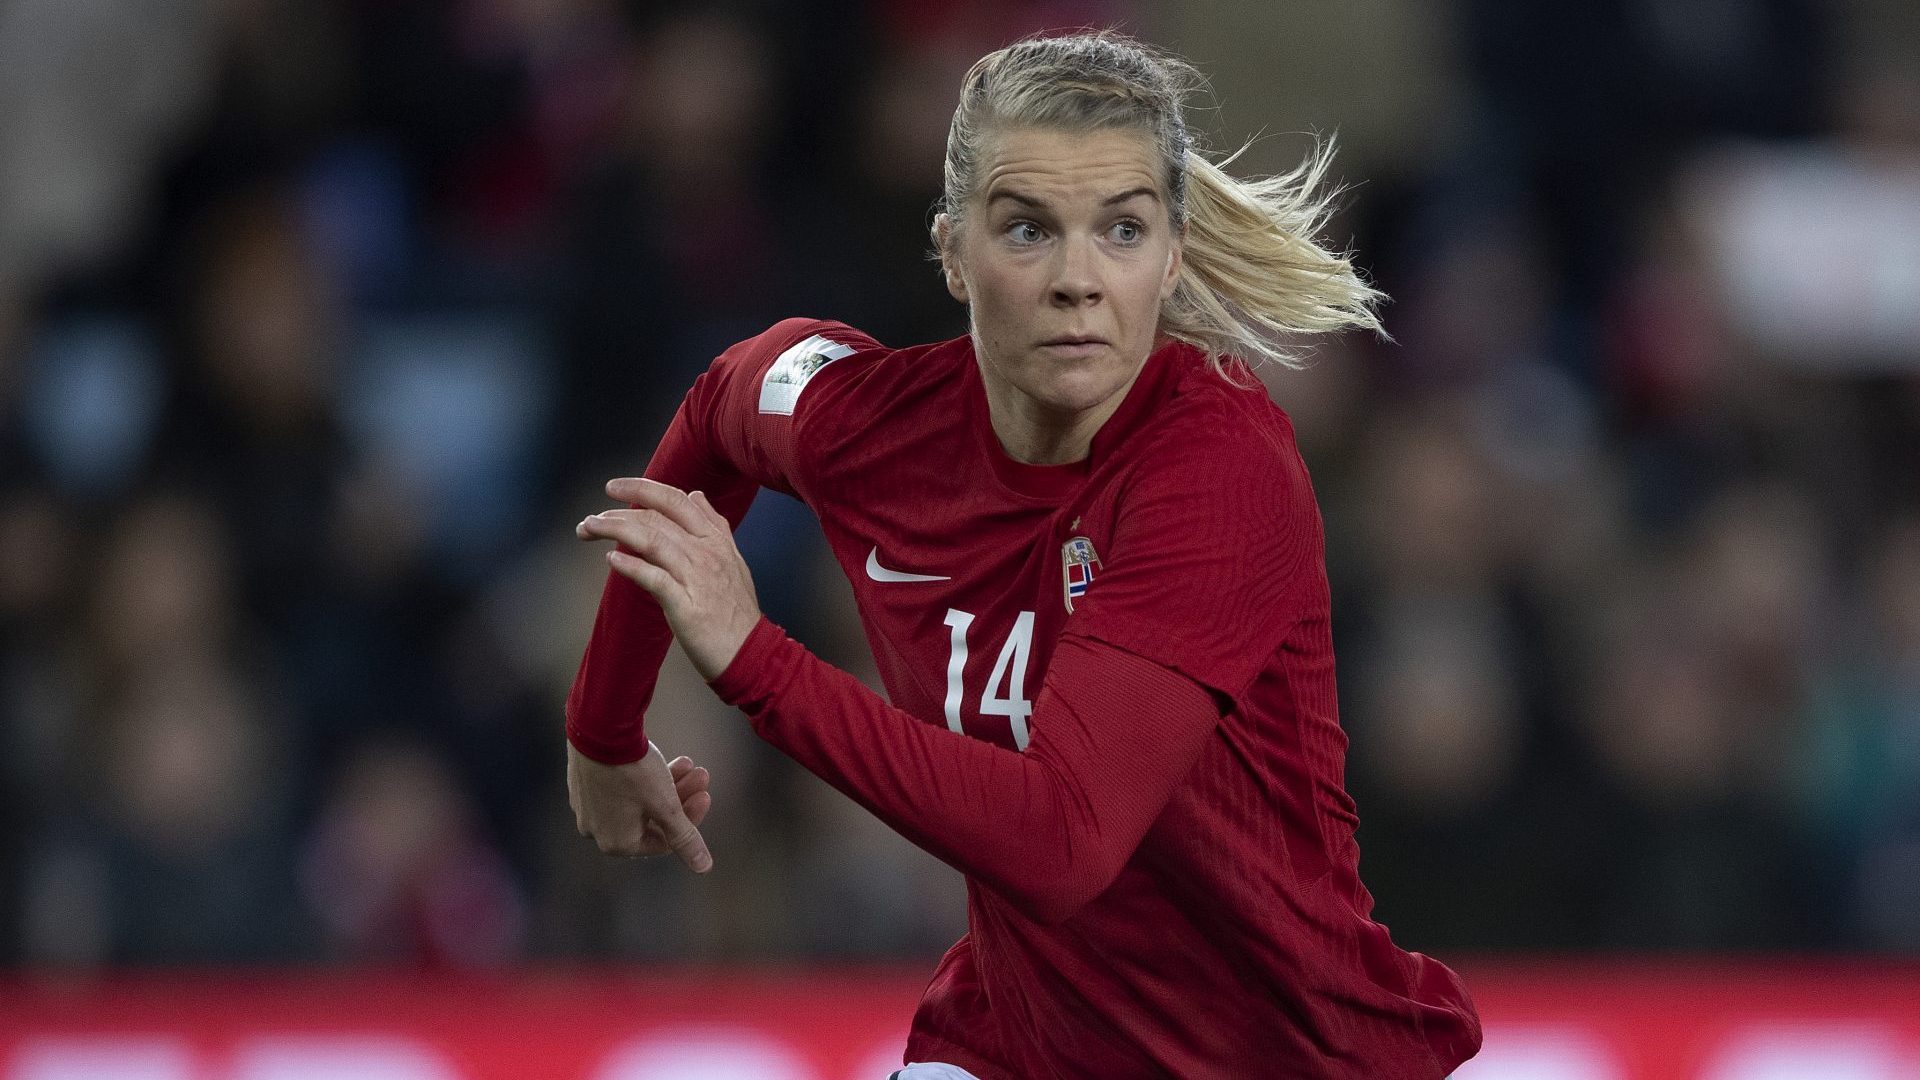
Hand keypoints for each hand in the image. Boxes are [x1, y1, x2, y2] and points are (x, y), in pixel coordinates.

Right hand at [567, 740, 713, 871]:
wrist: (598, 728)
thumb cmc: (632, 772)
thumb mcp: (665, 805)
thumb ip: (685, 837)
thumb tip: (703, 867)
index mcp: (616, 843)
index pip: (664, 841)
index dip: (690, 819)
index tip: (705, 794)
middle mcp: (597, 830)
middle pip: (652, 819)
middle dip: (680, 797)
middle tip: (701, 774)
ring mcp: (588, 806)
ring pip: (638, 800)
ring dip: (667, 783)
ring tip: (688, 762)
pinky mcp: (584, 782)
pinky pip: (620, 786)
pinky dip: (644, 776)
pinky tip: (663, 758)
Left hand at [576, 477, 760, 679]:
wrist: (751, 652)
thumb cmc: (737, 612)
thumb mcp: (733, 560)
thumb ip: (714, 526)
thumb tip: (696, 495)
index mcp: (715, 540)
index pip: (675, 500)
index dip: (641, 488)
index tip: (613, 487)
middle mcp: (706, 553)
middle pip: (655, 518)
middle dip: (616, 514)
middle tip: (589, 521)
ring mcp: (696, 577)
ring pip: (650, 540)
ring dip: (613, 531)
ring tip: (588, 530)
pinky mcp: (686, 605)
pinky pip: (653, 578)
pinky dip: (630, 566)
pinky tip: (610, 559)